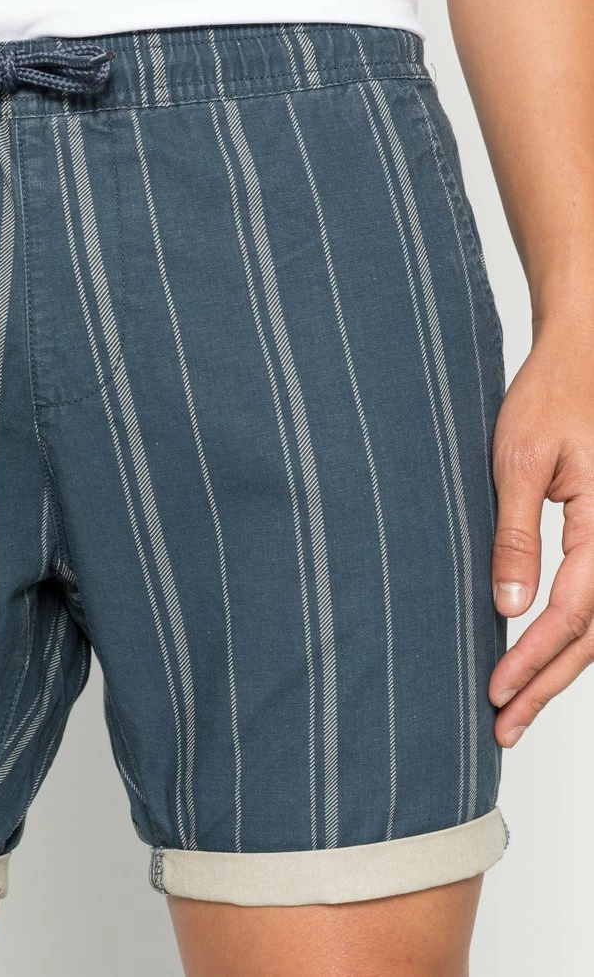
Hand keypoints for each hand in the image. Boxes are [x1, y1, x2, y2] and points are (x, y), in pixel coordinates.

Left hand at [488, 317, 593, 746]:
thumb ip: (516, 535)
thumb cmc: (551, 396)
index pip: (573, 611)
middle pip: (593, 634)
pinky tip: (543, 658)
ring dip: (560, 670)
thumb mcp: (520, 462)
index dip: (533, 657)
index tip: (498, 690)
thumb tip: (508, 605)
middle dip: (547, 683)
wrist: (582, 357)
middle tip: (506, 726)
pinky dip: (572, 637)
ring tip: (519, 709)